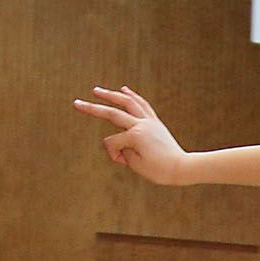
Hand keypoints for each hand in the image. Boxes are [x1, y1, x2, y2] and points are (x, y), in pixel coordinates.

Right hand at [74, 86, 189, 184]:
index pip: (112, 142)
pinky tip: (124, 89)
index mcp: (135, 136)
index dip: (114, 154)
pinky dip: (132, 97)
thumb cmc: (161, 171)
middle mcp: (141, 124)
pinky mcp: (155, 122)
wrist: (183, 168)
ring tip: (97, 90)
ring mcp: (149, 121)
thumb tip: (122, 141)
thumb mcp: (136, 165)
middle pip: (112, 113)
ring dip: (111, 95)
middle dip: (92, 108)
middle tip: (76, 103)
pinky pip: (142, 105)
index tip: (123, 163)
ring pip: (127, 103)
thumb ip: (124, 150)